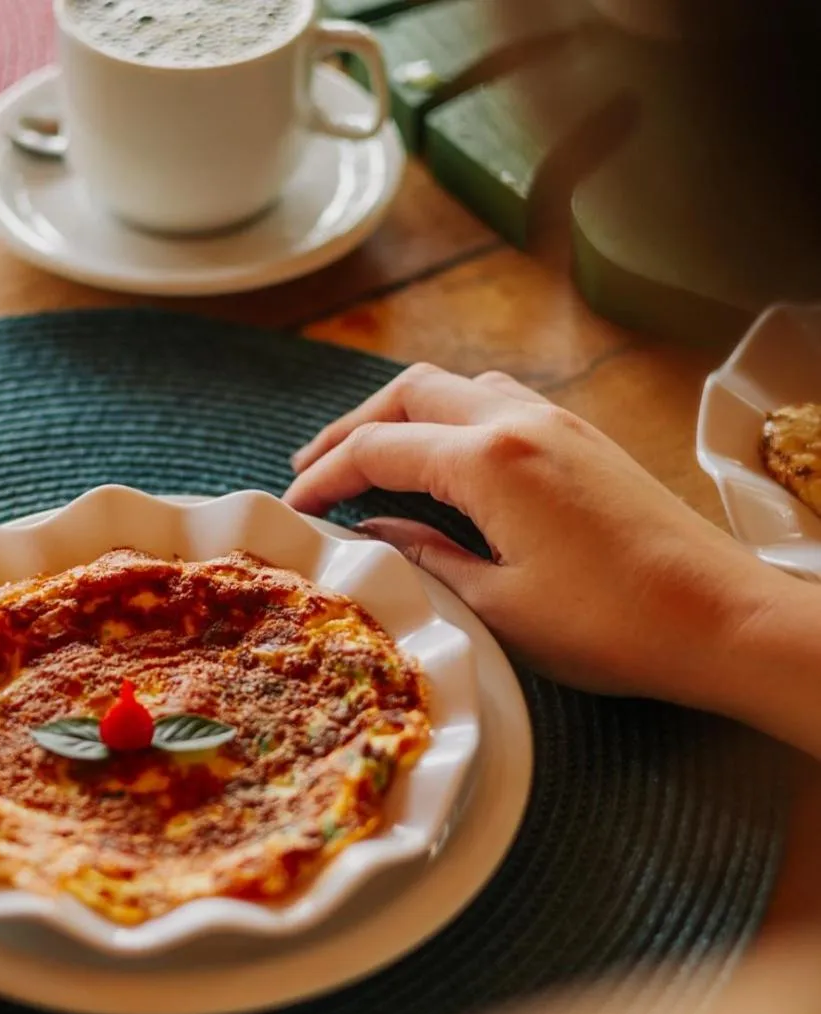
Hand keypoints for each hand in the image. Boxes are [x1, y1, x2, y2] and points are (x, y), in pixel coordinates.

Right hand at [284, 364, 810, 721]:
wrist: (724, 619)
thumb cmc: (612, 626)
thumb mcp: (497, 607)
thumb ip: (422, 558)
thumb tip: (370, 533)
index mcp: (489, 461)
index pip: (378, 449)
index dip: (324, 476)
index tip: (292, 507)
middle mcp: (519, 421)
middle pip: (408, 394)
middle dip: (351, 428)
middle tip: (313, 471)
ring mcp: (556, 423)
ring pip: (454, 386)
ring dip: (402, 414)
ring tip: (370, 458)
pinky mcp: (581, 439)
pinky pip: (495, 400)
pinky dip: (449, 417)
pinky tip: (441, 460)